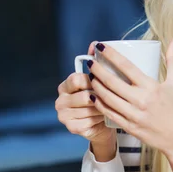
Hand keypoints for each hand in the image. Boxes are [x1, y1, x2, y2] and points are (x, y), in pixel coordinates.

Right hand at [55, 42, 116, 159]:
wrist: (102, 124)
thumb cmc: (102, 98)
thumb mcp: (98, 80)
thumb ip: (95, 62)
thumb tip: (95, 44)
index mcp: (65, 85)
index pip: (76, 79)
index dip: (92, 80)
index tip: (103, 82)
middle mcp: (60, 100)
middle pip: (84, 96)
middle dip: (100, 96)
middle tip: (112, 96)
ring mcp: (64, 115)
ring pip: (89, 109)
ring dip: (103, 107)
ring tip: (111, 106)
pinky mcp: (71, 128)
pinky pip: (90, 121)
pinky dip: (100, 118)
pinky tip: (105, 117)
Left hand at [89, 38, 172, 171]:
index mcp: (151, 87)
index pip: (127, 67)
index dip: (111, 55)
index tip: (101, 47)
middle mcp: (140, 101)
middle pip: (111, 82)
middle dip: (97, 70)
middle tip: (90, 62)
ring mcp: (133, 115)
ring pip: (107, 98)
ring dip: (95, 85)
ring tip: (90, 76)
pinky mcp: (128, 127)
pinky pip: (109, 113)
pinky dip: (99, 103)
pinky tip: (94, 96)